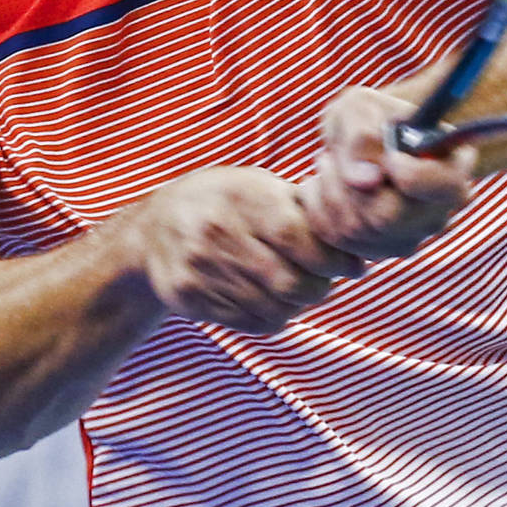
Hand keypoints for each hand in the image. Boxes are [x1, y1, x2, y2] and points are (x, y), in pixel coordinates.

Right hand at [135, 167, 365, 333]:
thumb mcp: (254, 184)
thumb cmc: (220, 201)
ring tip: (302, 289)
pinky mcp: (190, 299)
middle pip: (290, 281)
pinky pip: (252, 322)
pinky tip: (273, 299)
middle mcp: (217, 233)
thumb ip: (298, 204)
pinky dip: (275, 317)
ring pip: (274, 308)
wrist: (153, 230)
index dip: (334, 258)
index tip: (353, 265)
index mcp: (240, 197)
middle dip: (321, 287)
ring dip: (300, 305)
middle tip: (328, 281)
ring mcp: (200, 269)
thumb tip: (353, 227)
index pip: (299, 237)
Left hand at [301, 86, 477, 259]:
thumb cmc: (367, 116)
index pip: (443, 187)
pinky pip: (338, 242)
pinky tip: (321, 185)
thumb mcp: (362, 108)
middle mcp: (438, 210)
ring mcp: (409, 237)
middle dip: (348, 185)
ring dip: (328, 192)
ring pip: (357, 231)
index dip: (409, 174)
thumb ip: (363, 136)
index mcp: (453, 167)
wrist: (357, 138)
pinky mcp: (379, 252)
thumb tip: (365, 181)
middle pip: (389, 217)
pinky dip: (318, 210)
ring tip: (326, 161)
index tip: (387, 155)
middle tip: (331, 155)